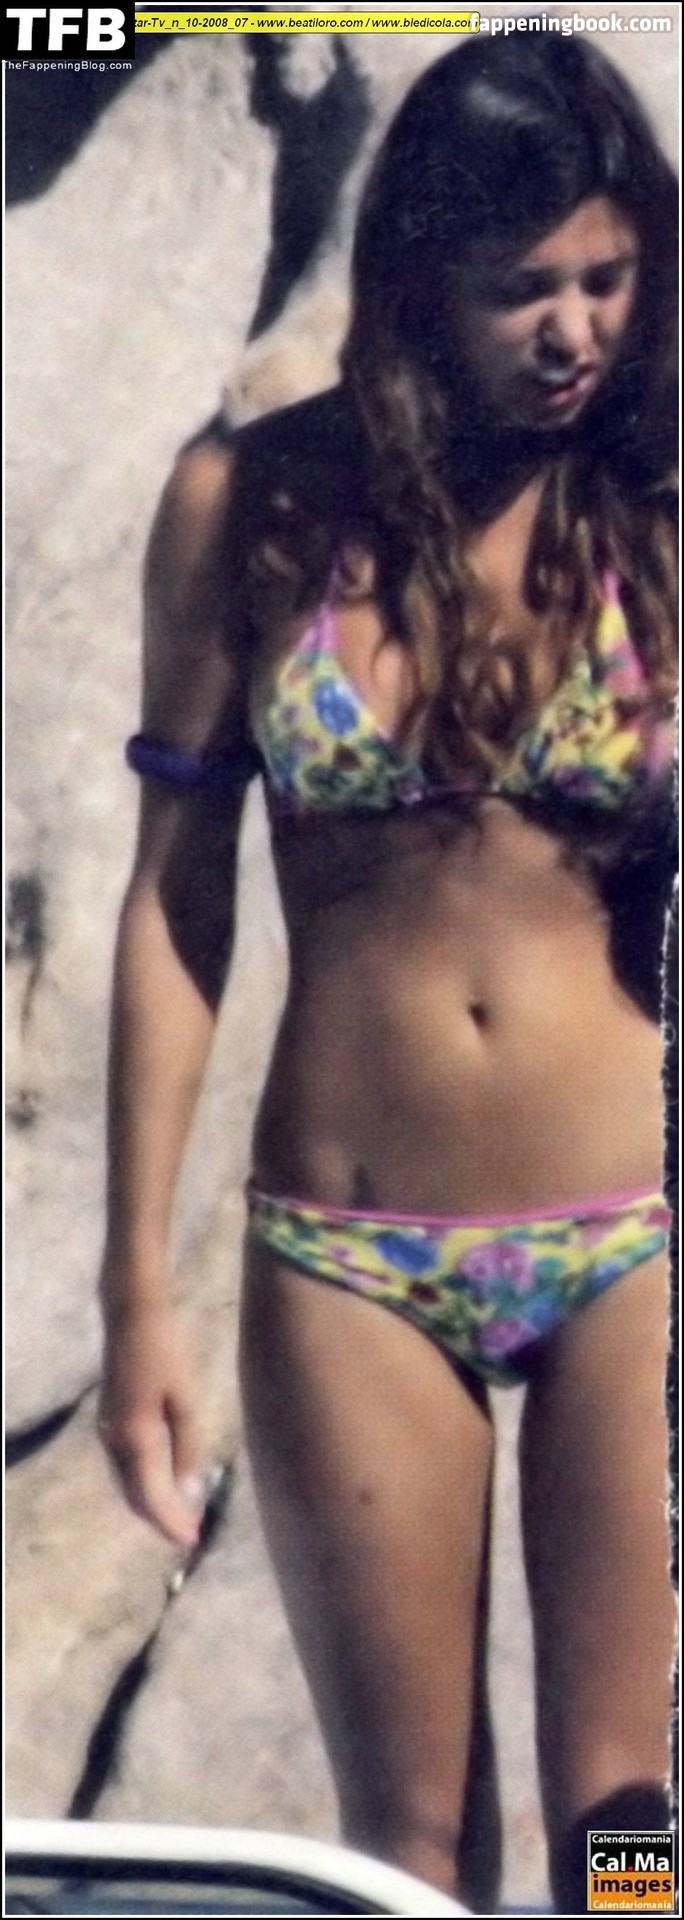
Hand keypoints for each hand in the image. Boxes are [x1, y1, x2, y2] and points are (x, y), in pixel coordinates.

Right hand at [98, 1299, 204, 1548]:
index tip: (192, 1540)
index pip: (151, 1496)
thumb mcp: (184, 1400)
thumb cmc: (165, 1351)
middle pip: (135, 1495)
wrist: (130, 1314)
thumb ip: (187, 1447)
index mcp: (135, 1437)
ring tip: (182, 1515)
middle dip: (161, 1518)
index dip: (170, 1522)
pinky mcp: (110, 1420)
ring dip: (152, 1502)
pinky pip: (125, 1466)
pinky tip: (164, 1482)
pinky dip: (144, 1482)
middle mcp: (114, 1440)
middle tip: (191, 1534)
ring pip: (128, 1482)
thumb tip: (189, 1490)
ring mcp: (107, 1430)